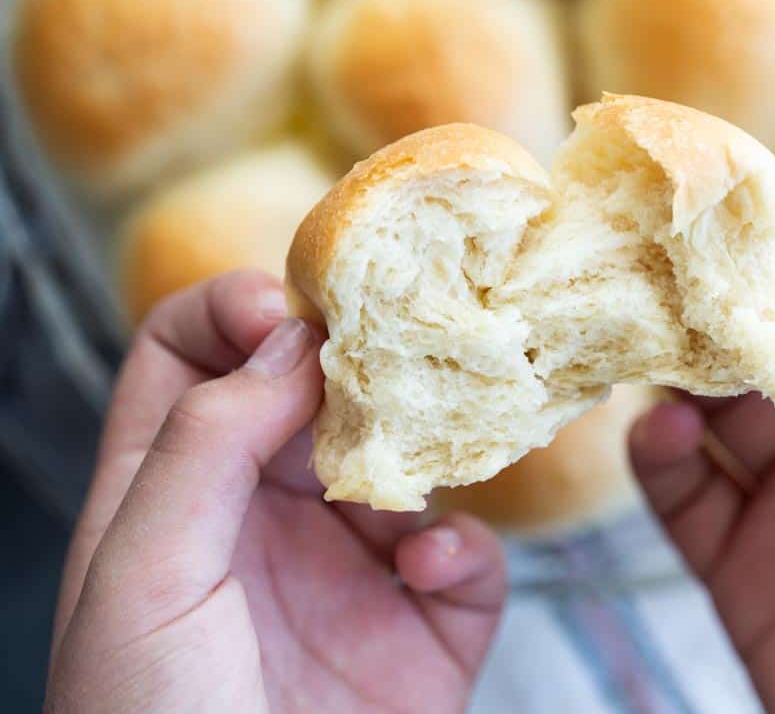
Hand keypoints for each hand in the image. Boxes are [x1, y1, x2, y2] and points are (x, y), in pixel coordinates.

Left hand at [46, 271, 504, 712]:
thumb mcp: (142, 578)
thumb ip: (204, 444)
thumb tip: (290, 340)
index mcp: (170, 496)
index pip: (189, 356)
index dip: (234, 314)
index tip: (291, 313)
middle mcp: (262, 518)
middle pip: (310, 393)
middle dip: (354, 366)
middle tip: (391, 350)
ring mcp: (348, 569)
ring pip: (404, 462)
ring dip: (419, 455)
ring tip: (411, 476)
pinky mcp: (424, 625)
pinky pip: (466, 557)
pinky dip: (462, 549)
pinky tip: (431, 567)